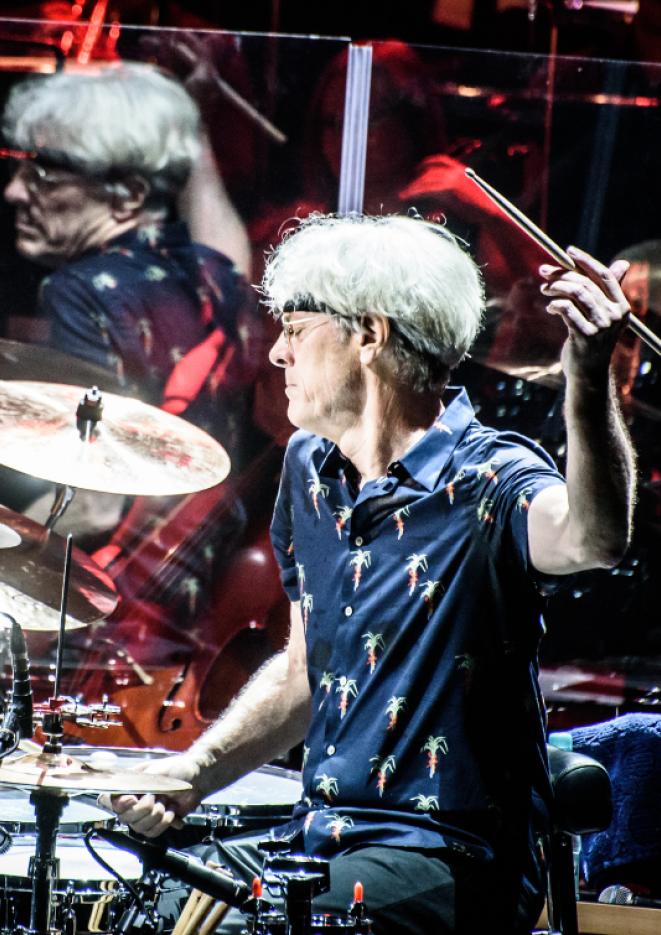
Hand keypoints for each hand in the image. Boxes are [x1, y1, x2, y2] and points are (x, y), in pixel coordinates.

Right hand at [99, 754, 203, 838]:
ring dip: (157, 815)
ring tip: (166, 802)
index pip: (113, 801)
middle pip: (126, 818)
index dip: (121, 804)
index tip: (132, 799)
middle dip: (144, 808)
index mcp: (130, 787)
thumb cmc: (175, 769)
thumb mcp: (156, 769)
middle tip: (157, 797)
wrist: (196, 779)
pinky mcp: (156, 824)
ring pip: (140, 828)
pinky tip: (172, 811)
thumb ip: (140, 782)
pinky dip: (165, 822)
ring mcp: (144, 815)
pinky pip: (154, 832)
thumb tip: (127, 793)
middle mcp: (133, 803)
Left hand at [539, 246, 630, 378]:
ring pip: (576, 294)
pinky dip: (555, 304)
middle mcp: (614, 315)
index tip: (568, 251)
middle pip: (586, 283)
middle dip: (562, 274)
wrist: (588, 372)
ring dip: (556, 287)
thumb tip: (623, 263)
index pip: (604, 275)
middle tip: (543, 272)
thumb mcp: (604, 314)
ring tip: (545, 289)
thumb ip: (608, 290)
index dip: (586, 260)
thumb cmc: (593, 339)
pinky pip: (567, 310)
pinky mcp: (585, 336)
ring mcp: (601, 326)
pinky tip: (550, 307)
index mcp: (621, 306)